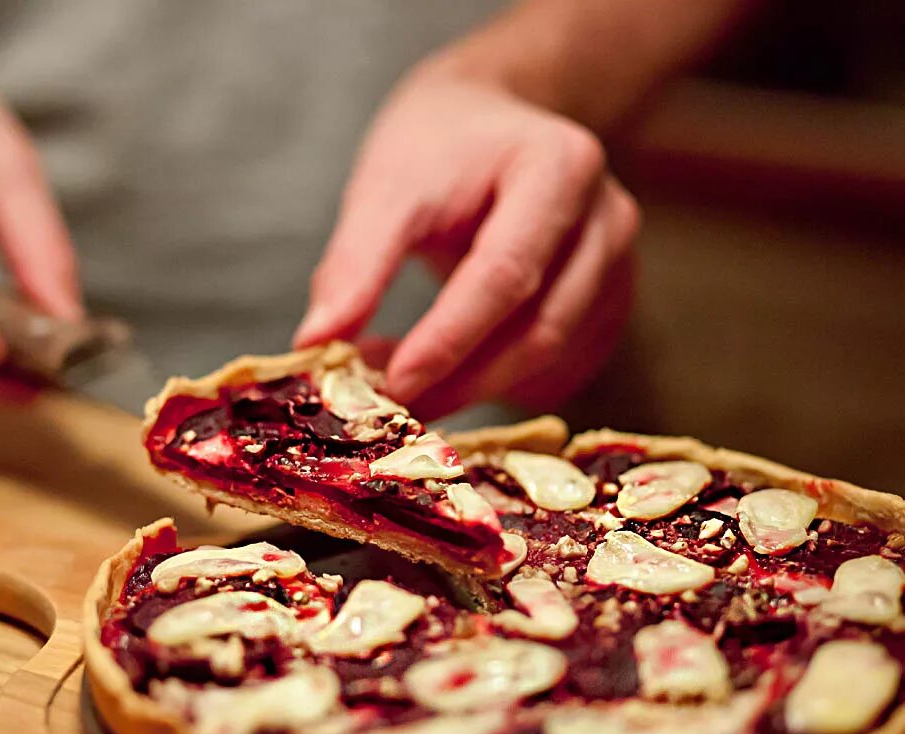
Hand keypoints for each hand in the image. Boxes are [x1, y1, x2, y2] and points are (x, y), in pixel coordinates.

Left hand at [295, 60, 639, 419]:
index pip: (504, 274)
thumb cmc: (438, 148)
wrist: (492, 124)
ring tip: (403, 386)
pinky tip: (446, 377)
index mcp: (559, 168)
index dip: (448, 340)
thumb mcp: (387, 188)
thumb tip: (316, 345)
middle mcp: (607, 220)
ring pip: (552, 362)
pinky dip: (500, 387)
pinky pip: (559, 371)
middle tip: (390, 408)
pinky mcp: (607, 306)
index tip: (391, 386)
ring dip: (475, 390)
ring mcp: (618, 268)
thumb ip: (354, 265)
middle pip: (539, 330)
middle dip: (461, 381)